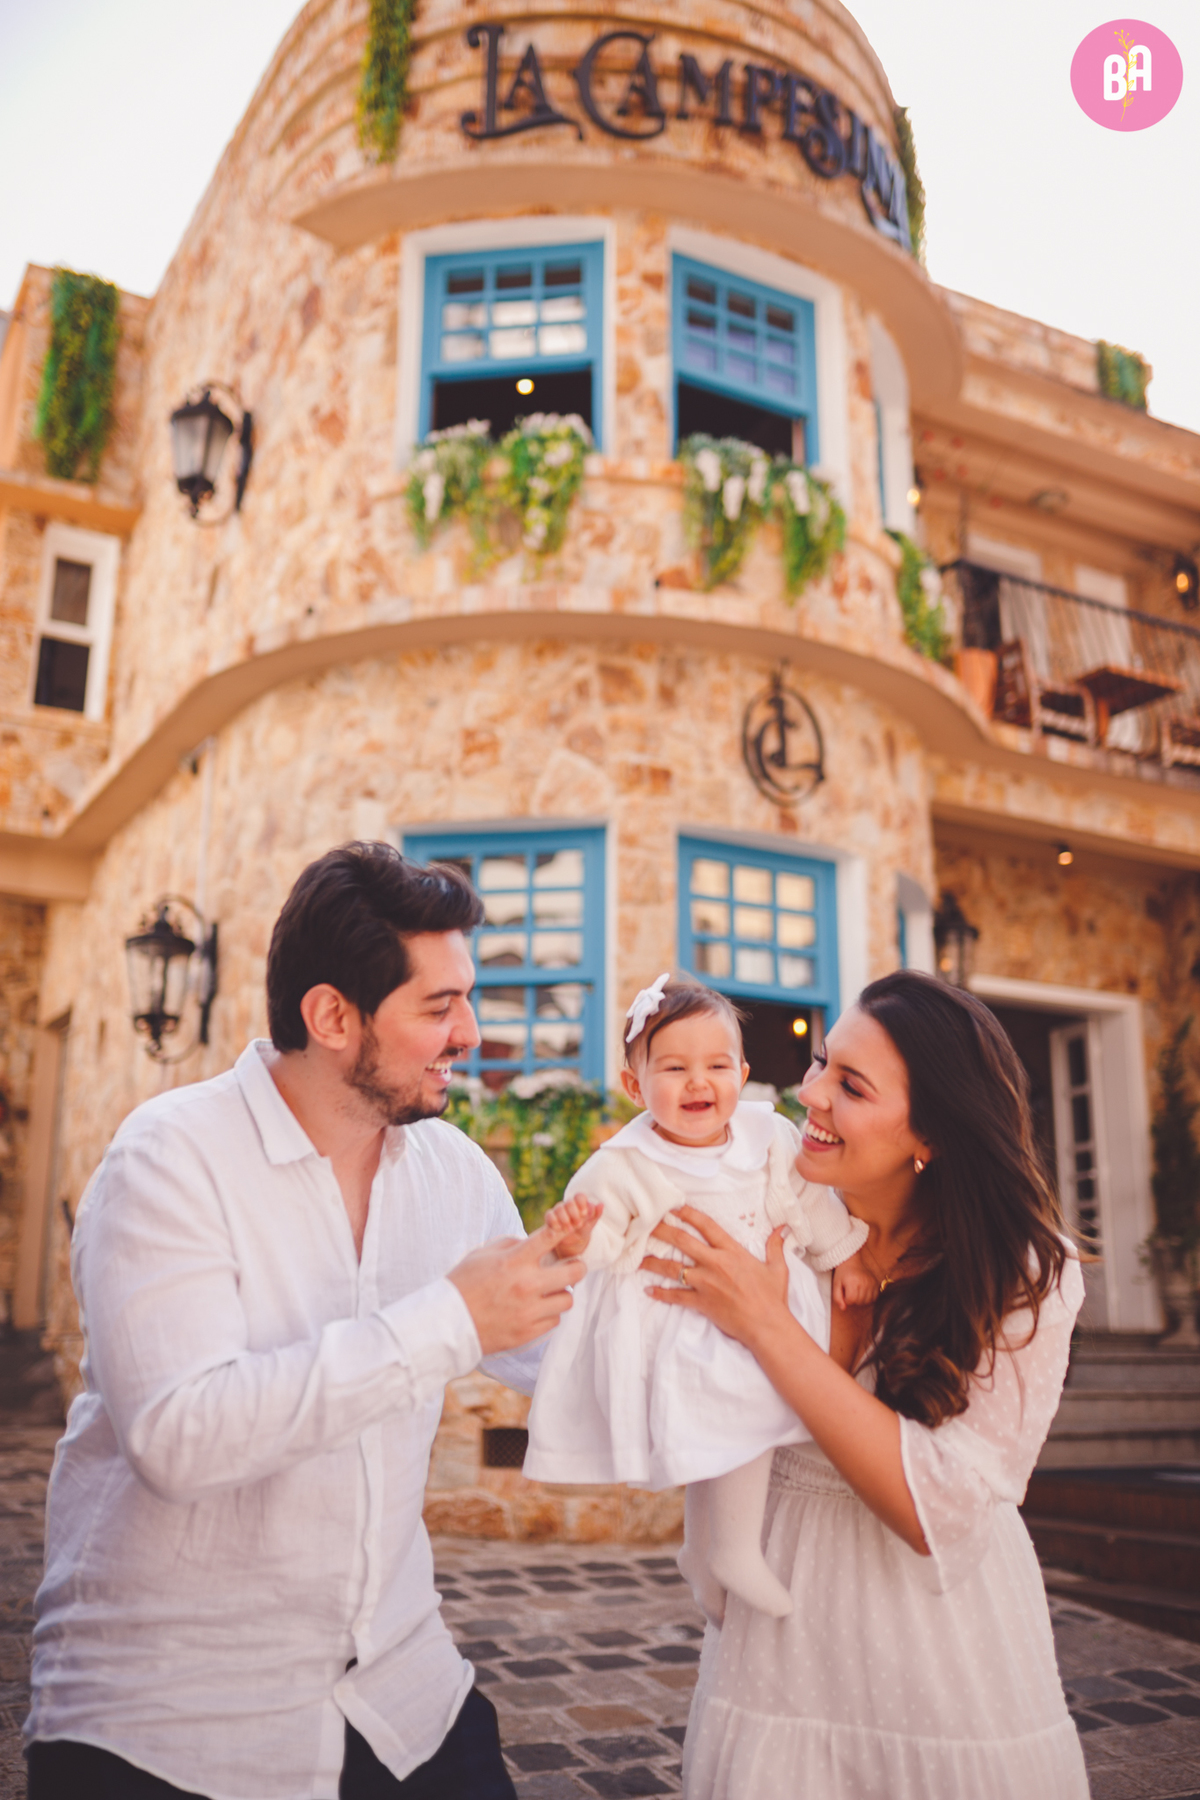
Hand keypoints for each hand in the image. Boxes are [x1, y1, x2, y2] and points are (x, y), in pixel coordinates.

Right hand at [448, 1228, 585, 1354]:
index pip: (551, 1238)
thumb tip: (533, 1241)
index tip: (575, 1227)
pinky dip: (548, 1314)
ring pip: (567, 1299)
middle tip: (570, 1267)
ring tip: (547, 1292)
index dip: (567, 1229)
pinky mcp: (528, 1333)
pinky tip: (534, 1310)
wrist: (448, 1323)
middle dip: (576, 1267)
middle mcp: (526, 1285)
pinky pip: (554, 1320)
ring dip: (560, 1294)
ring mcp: (529, 1311)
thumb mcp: (482, 1254)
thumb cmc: (463, 1284)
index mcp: (514, 1261)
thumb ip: (511, 1244)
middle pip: (574, 1272)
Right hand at [543, 1195, 602, 1259]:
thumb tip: (601, 1204)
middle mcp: (568, 1205)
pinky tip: (558, 1229)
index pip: (579, 1196)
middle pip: (569, 1202)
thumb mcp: (591, 1223)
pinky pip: (549, 1215)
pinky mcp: (550, 1217)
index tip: (584, 1213)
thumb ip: (596, 1214)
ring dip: (565, 1220)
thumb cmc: (583, 1229)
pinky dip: (553, 1222)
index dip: (581, 1203)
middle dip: (574, 1214)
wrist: (572, 1241)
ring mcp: (558, 1210)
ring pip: (559, 1208)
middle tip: (578, 1224)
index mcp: (579, 1204)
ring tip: (569, 1230)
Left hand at [640, 1207, 790, 1351]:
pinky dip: (661, 1294)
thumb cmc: (773, 1298)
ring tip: (637, 1258)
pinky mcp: (700, 1302)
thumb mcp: (777, 1269)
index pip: (706, 1226)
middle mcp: (715, 1263)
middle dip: (661, 1230)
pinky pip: (676, 1297)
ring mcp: (705, 1283)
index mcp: (732, 1252)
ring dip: (653, 1263)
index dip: (688, 1214)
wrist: (767, 1325)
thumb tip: (782, 1229)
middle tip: (645, 1223)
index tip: (673, 1206)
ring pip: (672, 1268)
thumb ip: (775, 1246)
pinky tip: (649, 1291)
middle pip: (682, 1242)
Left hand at [832, 1252, 877, 1312]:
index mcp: (853, 1282)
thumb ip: (837, 1298)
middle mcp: (864, 1283)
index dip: (846, 1299)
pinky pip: (874, 1297)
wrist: (852, 1260)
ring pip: (867, 1301)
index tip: (844, 1293)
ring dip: (861, 1300)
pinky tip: (863, 1292)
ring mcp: (871, 1283)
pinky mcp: (876, 1283)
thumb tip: (843, 1309)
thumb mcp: (836, 1284)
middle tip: (850, 1291)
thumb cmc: (842, 1273)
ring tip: (856, 1292)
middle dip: (853, 1300)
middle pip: (859, 1302)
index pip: (851, 1300)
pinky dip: (868, 1298)